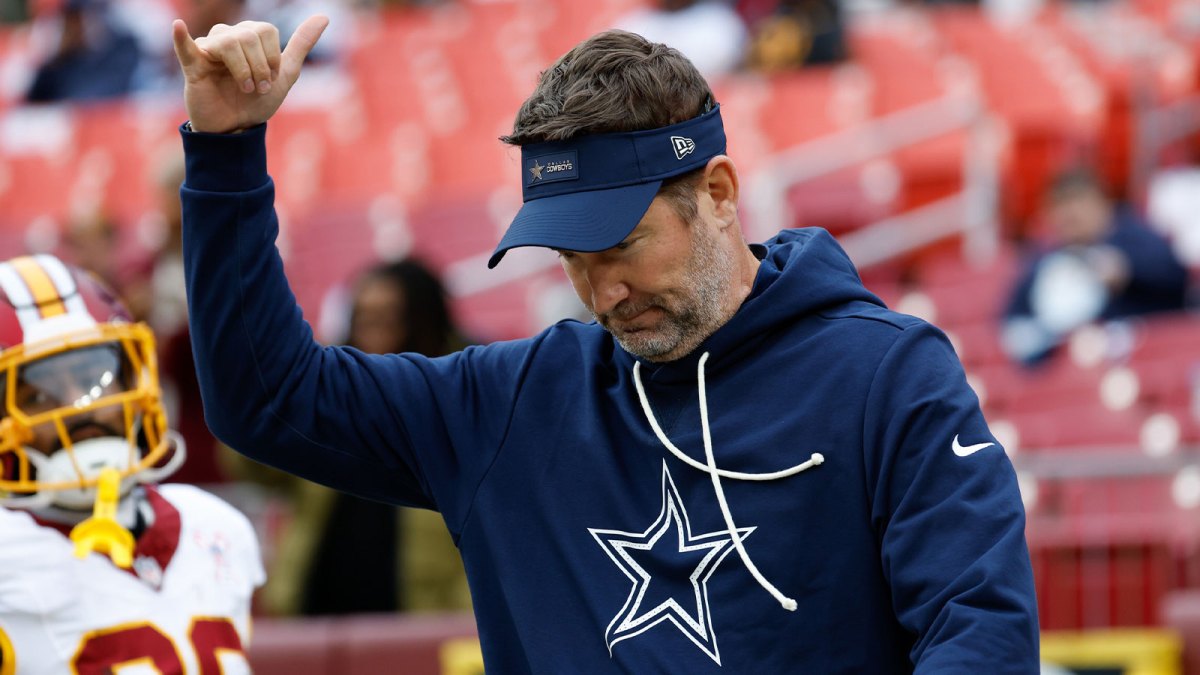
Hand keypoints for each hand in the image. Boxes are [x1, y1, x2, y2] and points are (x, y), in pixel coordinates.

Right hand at [172, 16, 328, 133]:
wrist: (237, 128)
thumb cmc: (257, 100)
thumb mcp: (285, 74)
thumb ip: (301, 45)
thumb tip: (323, 17)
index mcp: (248, 36)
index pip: (265, 30)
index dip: (272, 57)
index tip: (270, 79)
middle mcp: (227, 37)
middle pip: (249, 35)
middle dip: (260, 66)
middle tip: (257, 88)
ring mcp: (209, 50)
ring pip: (229, 42)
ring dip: (243, 70)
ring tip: (244, 88)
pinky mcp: (193, 66)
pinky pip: (185, 47)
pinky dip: (181, 37)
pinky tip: (179, 27)